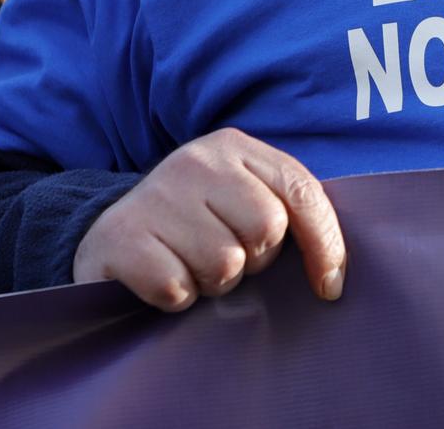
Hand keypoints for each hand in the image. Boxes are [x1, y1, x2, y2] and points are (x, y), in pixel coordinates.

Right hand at [72, 128, 346, 312]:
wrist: (109, 231)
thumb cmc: (194, 221)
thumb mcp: (241, 198)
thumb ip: (287, 211)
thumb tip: (334, 277)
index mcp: (234, 147)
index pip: (302, 193)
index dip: (325, 244)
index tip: (330, 287)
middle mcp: (195, 161)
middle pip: (266, 230)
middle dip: (253, 259)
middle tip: (224, 254)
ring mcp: (156, 195)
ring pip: (224, 265)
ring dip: (213, 282)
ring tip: (190, 264)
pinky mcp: (122, 236)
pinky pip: (178, 288)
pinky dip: (176, 296)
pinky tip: (162, 276)